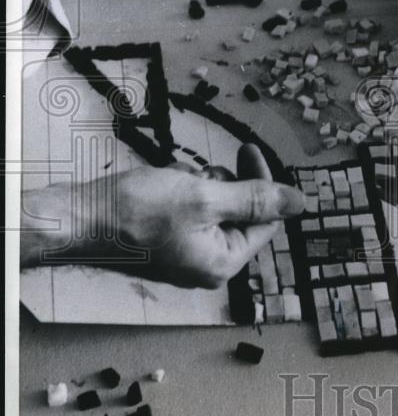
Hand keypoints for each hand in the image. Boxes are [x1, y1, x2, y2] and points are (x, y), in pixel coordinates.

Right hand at [21, 144, 305, 288]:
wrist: (77, 219)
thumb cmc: (139, 210)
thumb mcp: (205, 196)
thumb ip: (256, 198)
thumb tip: (302, 202)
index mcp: (224, 262)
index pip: (266, 220)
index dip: (262, 182)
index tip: (247, 150)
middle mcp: (207, 266)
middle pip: (239, 214)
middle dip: (223, 183)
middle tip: (198, 170)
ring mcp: (183, 257)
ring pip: (211, 208)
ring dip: (199, 184)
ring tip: (173, 178)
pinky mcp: (162, 245)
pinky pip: (187, 212)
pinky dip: (179, 191)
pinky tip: (159, 183)